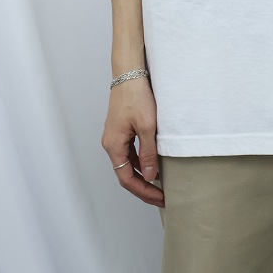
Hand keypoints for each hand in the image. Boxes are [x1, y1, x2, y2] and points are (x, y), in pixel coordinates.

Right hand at [101, 76, 164, 206]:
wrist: (129, 74)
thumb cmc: (136, 97)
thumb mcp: (147, 126)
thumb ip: (148, 152)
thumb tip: (149, 175)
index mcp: (114, 145)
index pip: (127, 179)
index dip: (143, 191)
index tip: (160, 198)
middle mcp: (110, 143)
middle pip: (126, 174)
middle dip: (143, 187)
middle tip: (162, 196)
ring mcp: (115, 137)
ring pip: (127, 164)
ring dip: (142, 176)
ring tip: (160, 184)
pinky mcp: (121, 130)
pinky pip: (129, 153)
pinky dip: (140, 162)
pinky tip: (153, 164)